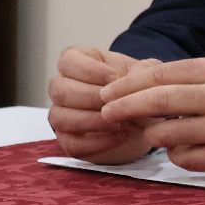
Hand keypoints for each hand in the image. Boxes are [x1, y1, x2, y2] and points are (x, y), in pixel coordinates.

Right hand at [47, 46, 153, 165]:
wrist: (145, 119)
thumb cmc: (138, 89)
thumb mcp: (144, 74)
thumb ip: (140, 70)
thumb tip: (131, 77)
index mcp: (78, 62)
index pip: (67, 61)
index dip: (89, 70)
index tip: (115, 78)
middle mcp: (63, 87)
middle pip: (59, 90)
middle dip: (91, 97)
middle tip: (117, 103)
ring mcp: (62, 114)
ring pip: (59, 118)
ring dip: (92, 121)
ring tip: (121, 122)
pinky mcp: (68, 140)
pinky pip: (71, 144)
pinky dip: (96, 143)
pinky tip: (120, 137)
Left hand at [97, 58, 204, 178]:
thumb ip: (183, 80)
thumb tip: (132, 82)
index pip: (162, 74)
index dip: (128, 85)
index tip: (107, 94)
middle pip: (159, 100)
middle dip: (124, 107)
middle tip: (105, 113)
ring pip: (165, 133)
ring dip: (153, 135)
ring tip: (160, 134)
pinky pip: (182, 158)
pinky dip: (177, 155)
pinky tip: (189, 149)